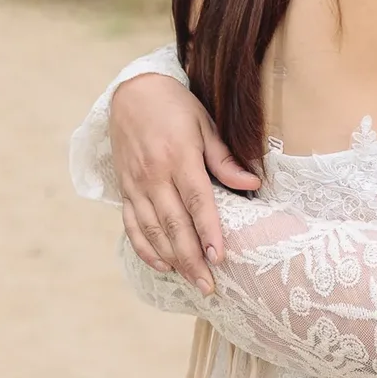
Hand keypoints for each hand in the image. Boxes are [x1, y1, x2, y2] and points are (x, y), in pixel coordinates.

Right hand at [108, 70, 262, 293]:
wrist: (132, 92)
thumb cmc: (175, 107)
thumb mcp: (205, 123)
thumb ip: (224, 158)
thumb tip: (252, 184)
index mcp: (179, 157)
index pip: (197, 200)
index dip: (208, 230)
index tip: (220, 257)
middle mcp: (154, 175)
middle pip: (174, 224)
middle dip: (191, 258)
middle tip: (209, 285)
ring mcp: (136, 184)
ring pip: (152, 230)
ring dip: (171, 259)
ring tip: (191, 280)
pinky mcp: (124, 189)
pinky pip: (131, 225)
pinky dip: (144, 248)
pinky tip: (161, 265)